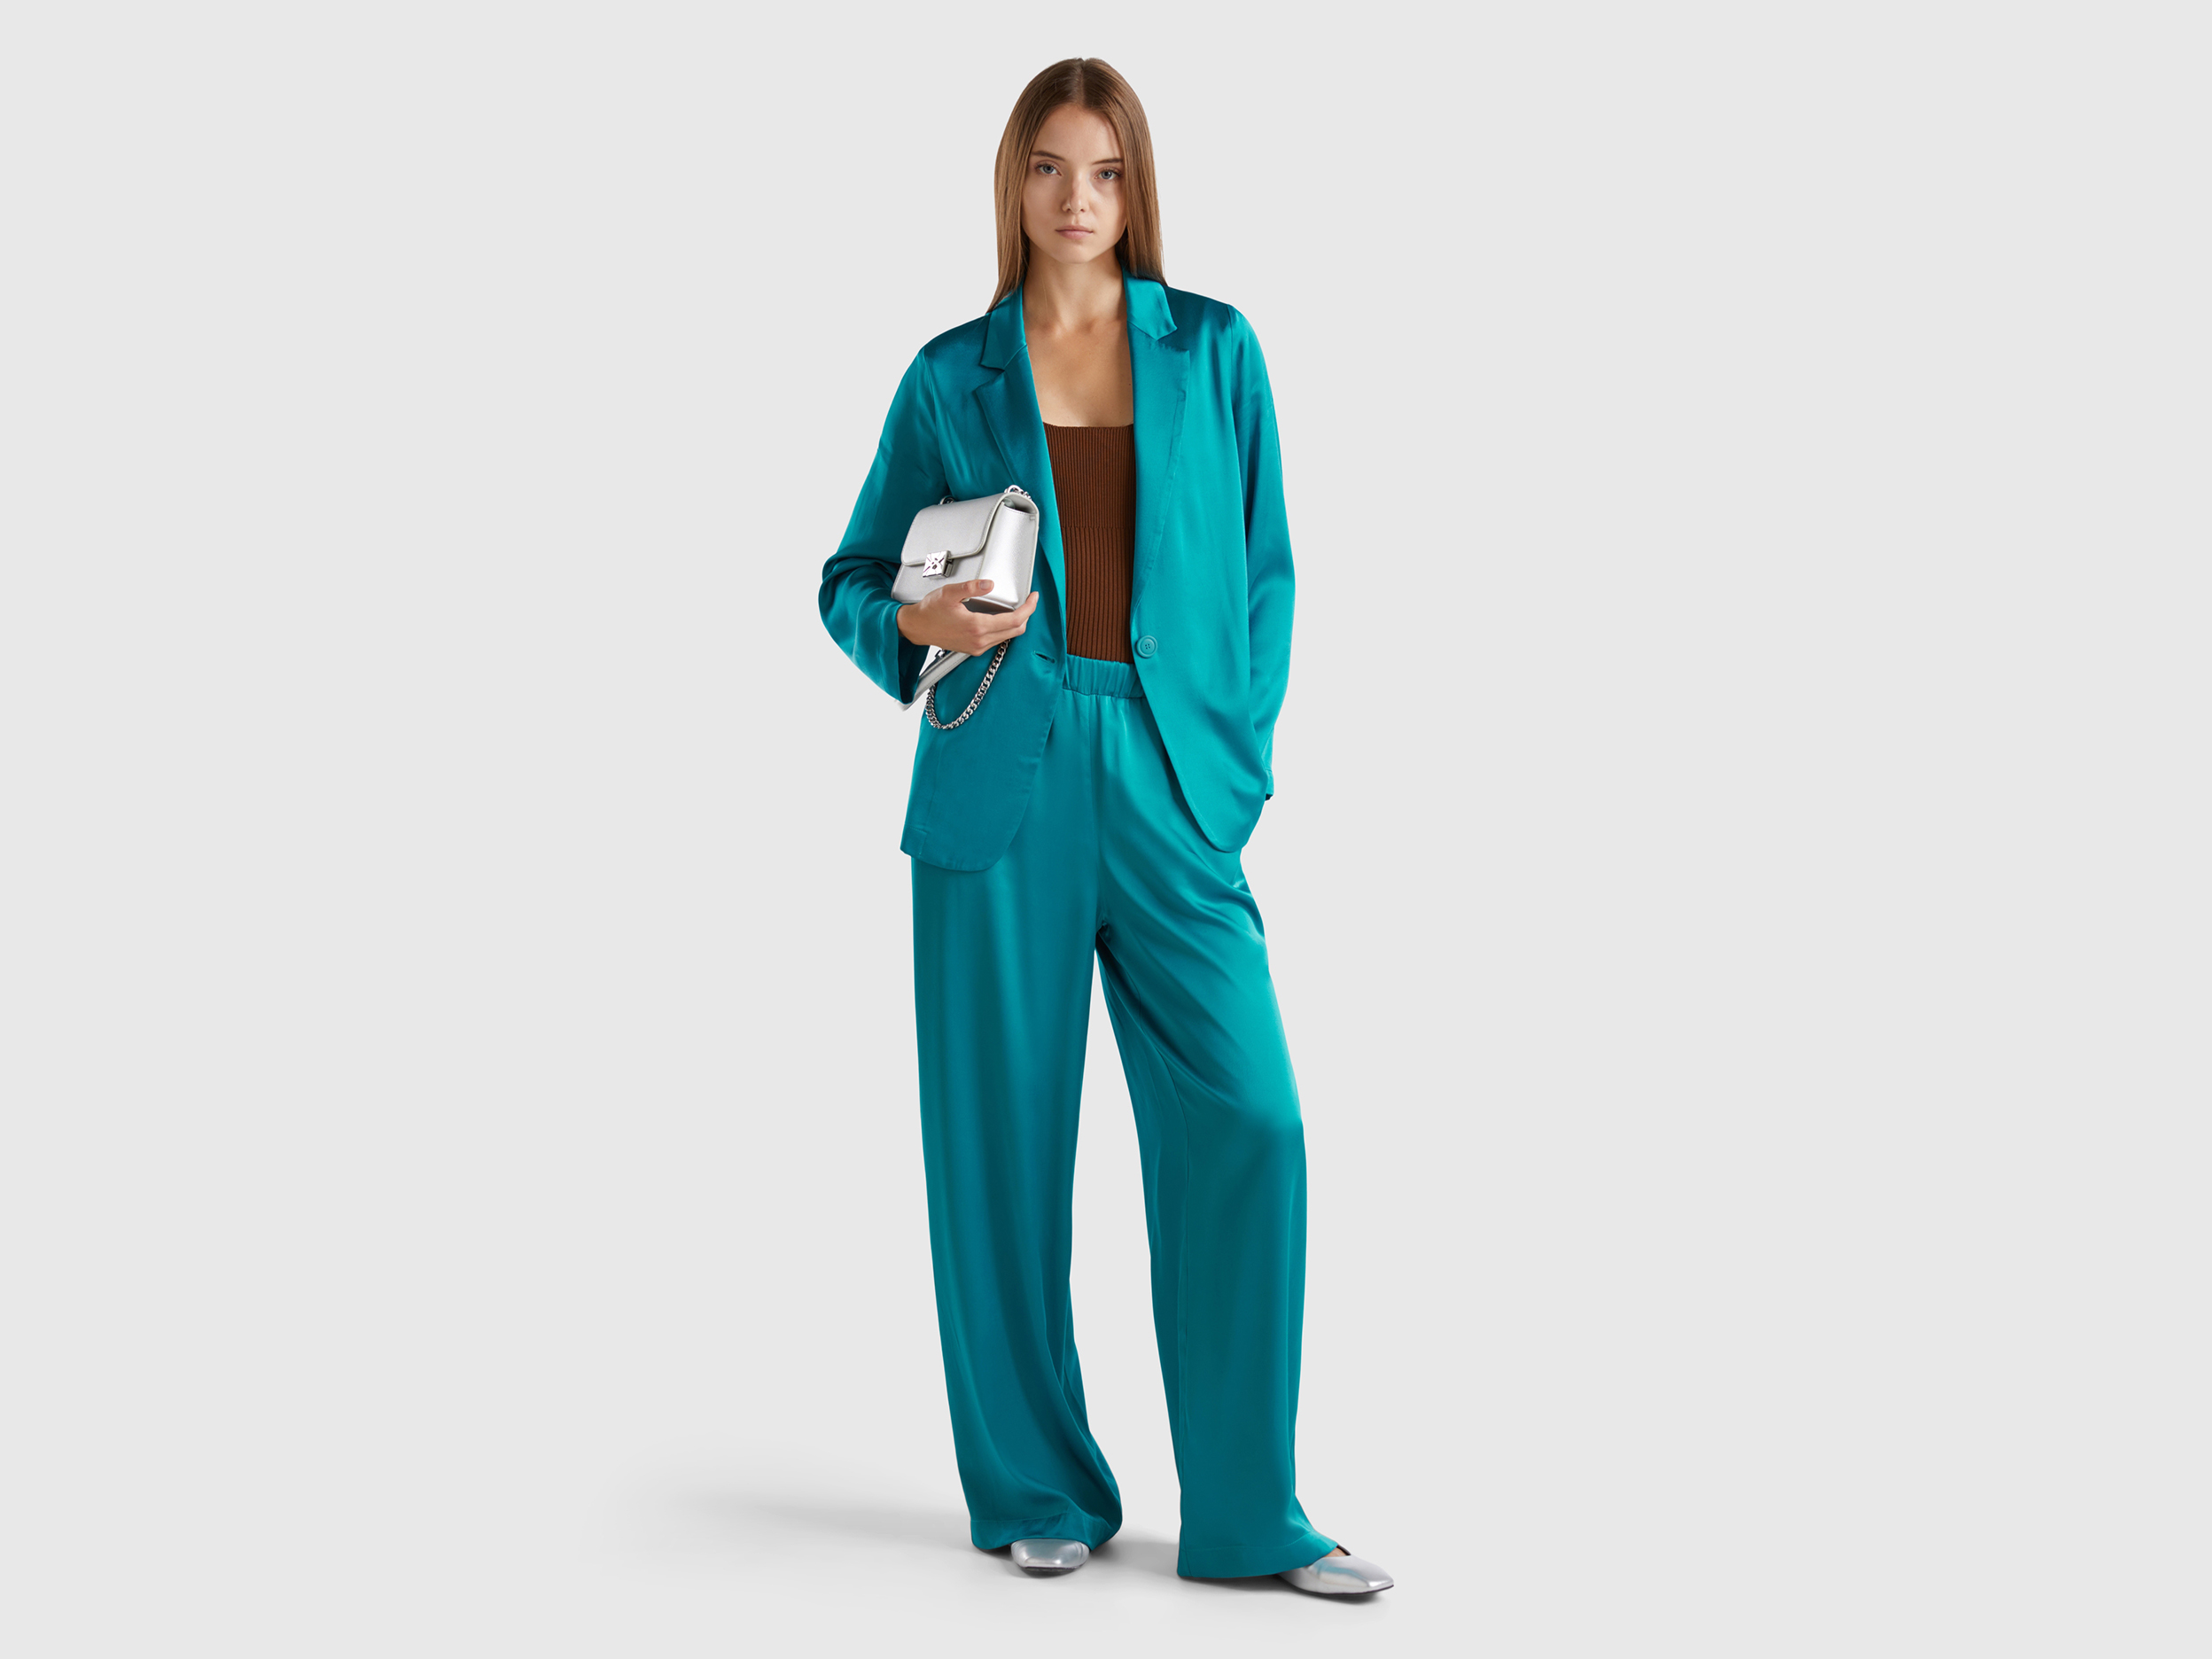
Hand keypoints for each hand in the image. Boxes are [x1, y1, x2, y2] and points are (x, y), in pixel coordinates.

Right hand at [896, 581, 1038, 656]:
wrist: (917, 627)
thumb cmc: (930, 611)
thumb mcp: (949, 593)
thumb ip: (971, 587)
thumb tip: (989, 584)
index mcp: (977, 627)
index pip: (1015, 620)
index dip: (1029, 608)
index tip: (1033, 598)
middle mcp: (980, 640)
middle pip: (1016, 630)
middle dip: (1027, 615)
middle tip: (1029, 601)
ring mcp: (977, 647)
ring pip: (1008, 636)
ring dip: (1017, 622)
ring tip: (1018, 607)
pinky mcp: (974, 649)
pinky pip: (997, 640)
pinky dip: (1005, 628)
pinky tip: (1002, 617)